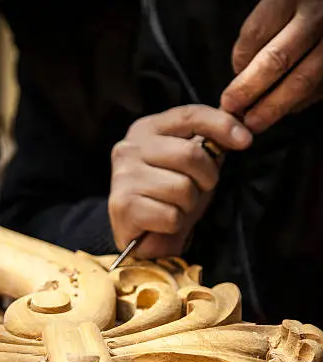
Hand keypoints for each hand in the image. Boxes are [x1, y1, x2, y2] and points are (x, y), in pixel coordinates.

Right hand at [108, 105, 252, 258]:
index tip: (245, 140)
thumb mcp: (191, 166)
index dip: (221, 125)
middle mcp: (129, 148)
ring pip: (182, 188)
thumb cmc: (168, 198)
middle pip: (190, 154)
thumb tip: (238, 129)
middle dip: (206, 178)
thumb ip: (207, 144)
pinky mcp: (123, 206)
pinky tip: (163, 223)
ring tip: (176, 207)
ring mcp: (123, 177)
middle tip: (199, 189)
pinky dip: (175, 224)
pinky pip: (170, 215)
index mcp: (146, 130)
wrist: (142, 237)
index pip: (189, 116)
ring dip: (188, 205)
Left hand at [221, 0, 322, 132]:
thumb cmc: (305, 6)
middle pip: (275, 61)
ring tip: (254, 122)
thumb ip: (264, 31)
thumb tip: (241, 73)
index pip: (255, 34)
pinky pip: (319, 88)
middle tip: (231, 108)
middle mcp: (316, 17)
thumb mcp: (282, 3)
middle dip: (249, 90)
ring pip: (301, 81)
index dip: (239, 62)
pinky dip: (299, 102)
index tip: (231, 72)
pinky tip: (286, 107)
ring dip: (274, 106)